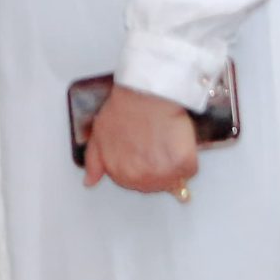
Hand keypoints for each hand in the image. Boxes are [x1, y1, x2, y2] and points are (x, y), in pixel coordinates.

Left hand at [84, 84, 200, 195]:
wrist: (144, 94)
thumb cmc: (122, 110)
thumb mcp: (98, 135)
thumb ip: (94, 162)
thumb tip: (90, 182)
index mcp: (119, 173)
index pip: (134, 184)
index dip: (140, 168)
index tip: (143, 155)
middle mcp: (140, 178)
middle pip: (155, 185)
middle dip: (156, 169)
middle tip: (155, 147)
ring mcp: (162, 172)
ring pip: (173, 181)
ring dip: (171, 167)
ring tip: (165, 144)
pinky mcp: (183, 164)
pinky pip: (189, 171)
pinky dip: (187, 160)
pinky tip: (176, 143)